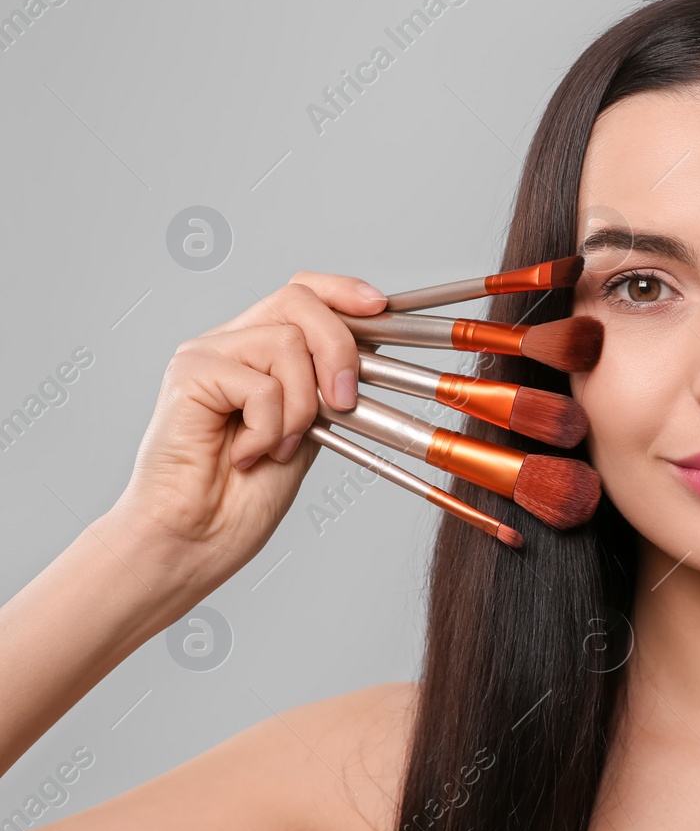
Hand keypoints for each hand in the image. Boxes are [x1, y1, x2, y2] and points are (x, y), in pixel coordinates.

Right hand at [105, 273, 387, 584]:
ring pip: (286, 343)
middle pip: (299, 300)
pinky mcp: (189, 376)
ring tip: (278, 447)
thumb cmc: (243, 496)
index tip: (379, 307)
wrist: (195, 538)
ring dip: (300, 408)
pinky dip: (270, 429)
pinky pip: (261, 385)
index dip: (344, 291)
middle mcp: (228, 343)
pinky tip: (245, 454)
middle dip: (338, 348)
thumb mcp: (309, 431)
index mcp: (256, 352)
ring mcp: (205, 355)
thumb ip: (326, 388)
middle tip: (342, 401)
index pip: (303, 292)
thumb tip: (372, 355)